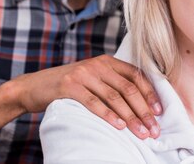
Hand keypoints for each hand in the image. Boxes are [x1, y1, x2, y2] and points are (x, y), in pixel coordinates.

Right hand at [13, 54, 161, 138]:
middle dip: (144, 111)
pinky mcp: (69, 86)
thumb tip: (142, 104)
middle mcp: (97, 64)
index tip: (159, 113)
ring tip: (141, 133)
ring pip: (114, 97)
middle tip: (153, 129)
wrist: (34, 86)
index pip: (136, 76)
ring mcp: (83, 74)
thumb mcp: (93, 78)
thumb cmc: (68, 86)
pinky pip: (94, 103)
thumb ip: (113, 83)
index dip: (150, 94)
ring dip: (131, 118)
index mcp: (107, 61)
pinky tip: (119, 127)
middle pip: (128, 88)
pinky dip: (108, 116)